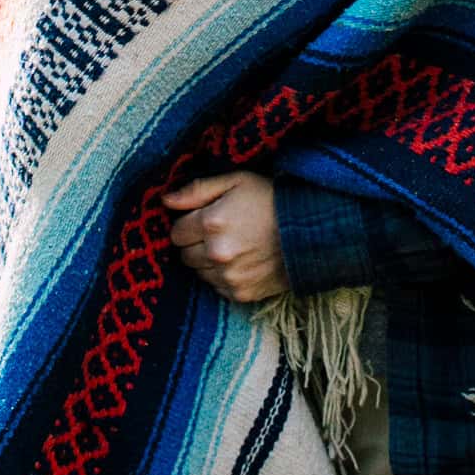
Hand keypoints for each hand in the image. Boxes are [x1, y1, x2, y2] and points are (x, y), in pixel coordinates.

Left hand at [161, 171, 290, 302]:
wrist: (309, 231)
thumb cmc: (270, 199)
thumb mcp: (235, 181)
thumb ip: (196, 190)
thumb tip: (165, 201)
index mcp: (212, 222)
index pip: (176, 232)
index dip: (186, 224)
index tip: (200, 219)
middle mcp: (216, 253)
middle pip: (184, 255)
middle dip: (194, 243)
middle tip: (215, 233)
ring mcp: (229, 276)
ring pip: (198, 272)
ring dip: (206, 261)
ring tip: (230, 246)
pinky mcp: (240, 293)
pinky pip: (216, 286)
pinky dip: (222, 276)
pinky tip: (239, 261)